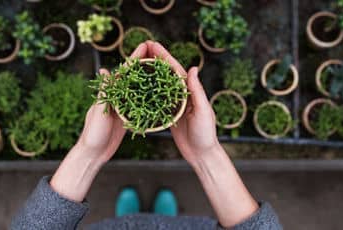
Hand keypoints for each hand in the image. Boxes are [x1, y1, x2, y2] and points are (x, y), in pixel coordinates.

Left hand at [74, 42, 148, 163]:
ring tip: (161, 71)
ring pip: (138, 90)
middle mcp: (116, 98)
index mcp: (109, 94)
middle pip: (133, 78)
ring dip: (148, 80)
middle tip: (157, 53)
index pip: (124, 72)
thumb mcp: (99, 111)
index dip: (134, 58)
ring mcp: (122, 108)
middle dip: (144, 64)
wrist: (93, 153)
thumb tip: (105, 70)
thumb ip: (104, 93)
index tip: (145, 46)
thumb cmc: (93, 133)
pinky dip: (147, 99)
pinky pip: (139, 105)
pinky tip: (157, 96)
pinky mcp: (126, 118)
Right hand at [146, 41, 220, 165]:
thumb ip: (197, 91)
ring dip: (149, 74)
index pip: (175, 69)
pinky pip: (156, 100)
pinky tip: (138, 89)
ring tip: (136, 64)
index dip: (164, 56)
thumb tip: (192, 68)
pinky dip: (148, 93)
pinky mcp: (169, 115)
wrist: (201, 154)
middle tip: (141, 48)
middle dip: (154, 60)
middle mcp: (182, 95)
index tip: (153, 45)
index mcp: (190, 91)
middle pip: (165, 74)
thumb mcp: (203, 111)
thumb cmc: (206, 134)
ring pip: (159, 85)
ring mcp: (174, 105)